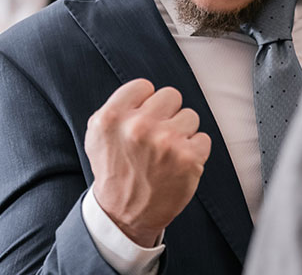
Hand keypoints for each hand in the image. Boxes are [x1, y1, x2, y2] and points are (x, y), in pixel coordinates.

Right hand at [85, 79, 211, 246]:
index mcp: (112, 117)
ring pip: (190, 116)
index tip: (144, 119)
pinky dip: (195, 151)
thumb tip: (145, 90)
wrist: (125, 215)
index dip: (146, 103)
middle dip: (167, 115)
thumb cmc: (115, 172)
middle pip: (171, 96)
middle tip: (156, 137)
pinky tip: (178, 165)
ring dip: (182, 133)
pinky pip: (203, 138)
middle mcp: (138, 126)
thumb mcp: (98, 135)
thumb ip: (118, 107)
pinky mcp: (188, 158)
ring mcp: (165, 142)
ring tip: (166, 153)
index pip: (144, 86)